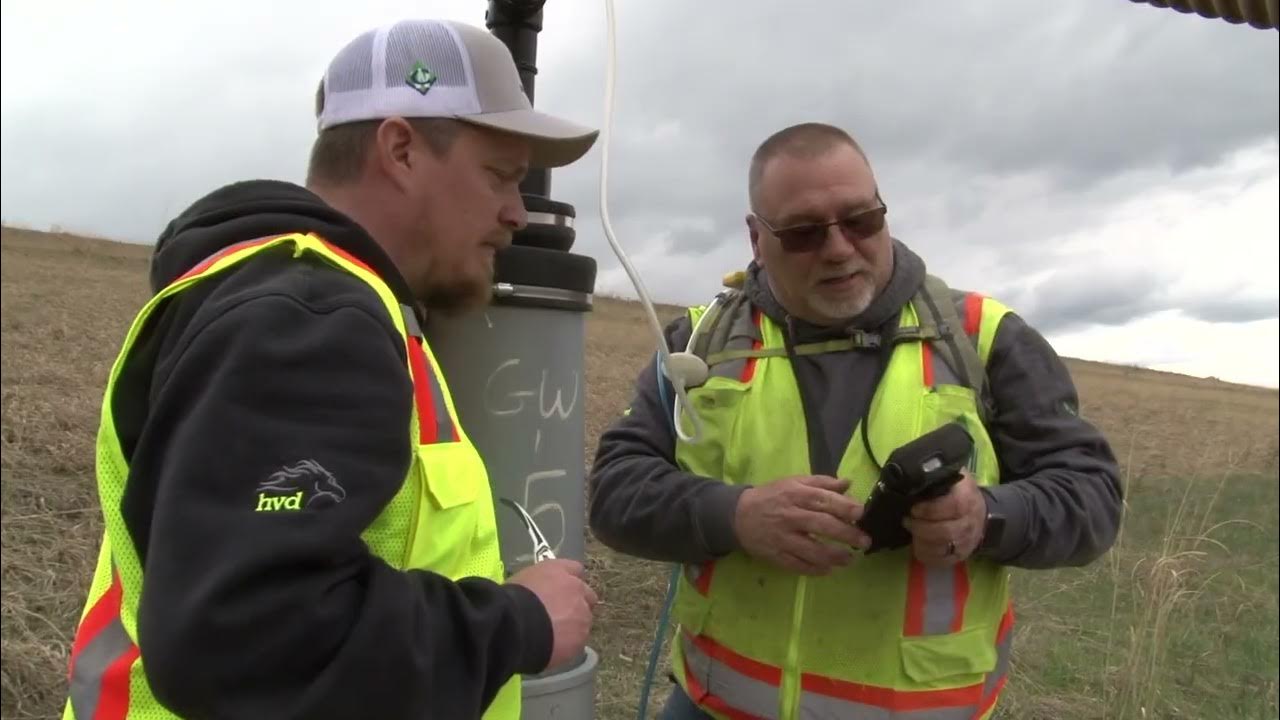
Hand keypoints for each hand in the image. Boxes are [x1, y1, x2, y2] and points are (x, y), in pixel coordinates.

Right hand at [506, 559, 597, 670]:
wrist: (515, 626)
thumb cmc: (511, 600)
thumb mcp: (521, 582)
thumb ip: (537, 585)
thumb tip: (537, 595)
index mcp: (559, 570)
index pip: (575, 569)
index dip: (569, 582)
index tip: (562, 591)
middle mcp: (576, 588)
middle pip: (587, 595)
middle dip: (578, 604)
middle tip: (562, 615)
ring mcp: (582, 614)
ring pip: (584, 620)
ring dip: (574, 626)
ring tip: (555, 637)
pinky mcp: (581, 639)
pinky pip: (578, 641)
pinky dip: (569, 645)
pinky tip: (553, 649)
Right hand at [733, 475, 871, 575]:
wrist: (738, 515)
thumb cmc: (772, 496)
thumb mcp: (794, 483)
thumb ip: (822, 483)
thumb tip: (848, 483)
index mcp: (796, 494)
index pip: (824, 500)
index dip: (844, 507)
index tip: (861, 514)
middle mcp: (790, 516)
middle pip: (822, 525)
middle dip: (847, 535)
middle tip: (864, 542)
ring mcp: (782, 538)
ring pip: (812, 550)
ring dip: (834, 556)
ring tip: (849, 559)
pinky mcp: (776, 555)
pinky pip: (798, 565)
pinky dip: (815, 569)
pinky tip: (829, 569)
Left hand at [902, 470, 986, 566]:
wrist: (981, 515)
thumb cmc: (960, 493)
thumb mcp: (954, 477)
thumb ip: (938, 474)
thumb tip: (913, 470)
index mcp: (967, 499)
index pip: (952, 507)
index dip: (930, 510)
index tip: (914, 508)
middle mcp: (969, 523)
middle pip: (944, 532)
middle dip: (920, 527)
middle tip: (907, 520)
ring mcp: (965, 542)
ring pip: (940, 548)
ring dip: (920, 541)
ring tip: (912, 530)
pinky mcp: (959, 556)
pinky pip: (940, 561)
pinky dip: (925, 554)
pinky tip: (917, 543)